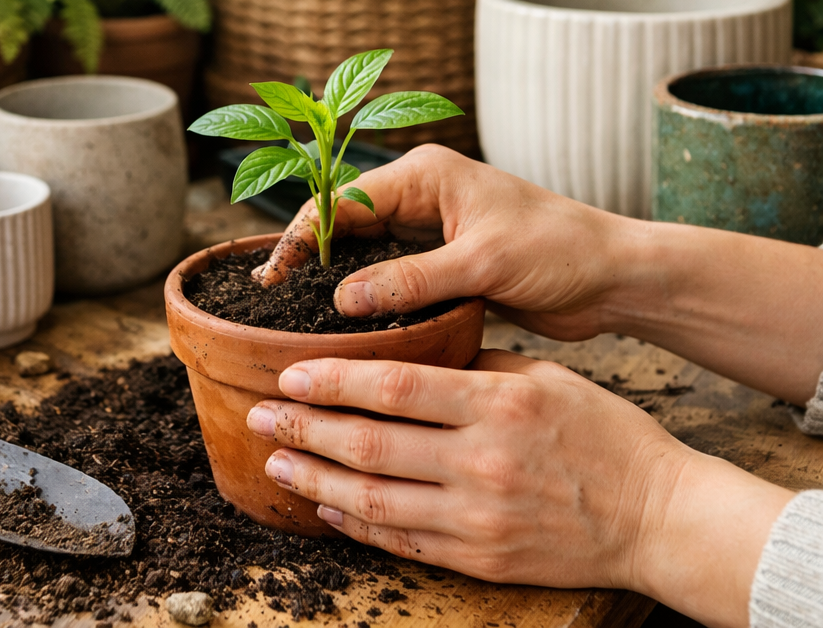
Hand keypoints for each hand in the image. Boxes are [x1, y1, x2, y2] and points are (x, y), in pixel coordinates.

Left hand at [247, 353, 792, 627]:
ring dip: (317, 475)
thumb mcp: (543, 377)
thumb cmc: (604, 433)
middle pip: (371, 443)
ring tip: (276, 456)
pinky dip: (358, 524)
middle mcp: (481, 461)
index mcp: (496, 403)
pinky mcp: (482, 557)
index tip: (290, 370)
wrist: (658, 515)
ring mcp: (478, 516)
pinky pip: (403, 540)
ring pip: (375, 497)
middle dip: (305, 425)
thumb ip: (474, 367)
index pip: (394, 387)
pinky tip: (326, 505)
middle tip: (259, 412)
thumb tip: (410, 359)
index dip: (333, 379)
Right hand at [255, 144, 632, 340]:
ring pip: (367, 252)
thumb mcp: (482, 262)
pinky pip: (393, 277)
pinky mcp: (445, 262)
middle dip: (311, 255)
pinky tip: (347, 324)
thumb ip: (411, 279)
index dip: (305, 234)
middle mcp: (424, 196)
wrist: (613, 276)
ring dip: (337, 278)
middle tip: (272, 296)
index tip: (275, 273)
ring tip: (297, 313)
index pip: (345, 198)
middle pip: (347, 222)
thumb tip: (342, 300)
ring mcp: (433, 230)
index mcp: (428, 175)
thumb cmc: (560, 249)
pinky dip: (370, 297)